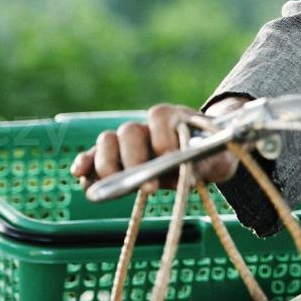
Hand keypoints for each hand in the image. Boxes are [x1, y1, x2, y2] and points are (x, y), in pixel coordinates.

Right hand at [69, 96, 253, 192]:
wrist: (206, 156)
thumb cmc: (212, 154)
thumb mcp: (220, 158)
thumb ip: (207, 164)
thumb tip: (187, 176)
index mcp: (174, 117)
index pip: (159, 115)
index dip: (162, 136)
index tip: (170, 157)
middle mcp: (147, 126)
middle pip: (129, 131)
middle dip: (134, 158)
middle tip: (148, 185)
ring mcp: (128, 141)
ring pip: (107, 141)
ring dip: (107, 163)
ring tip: (113, 185)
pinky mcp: (115, 159)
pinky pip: (93, 157)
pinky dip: (85, 164)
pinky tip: (80, 175)